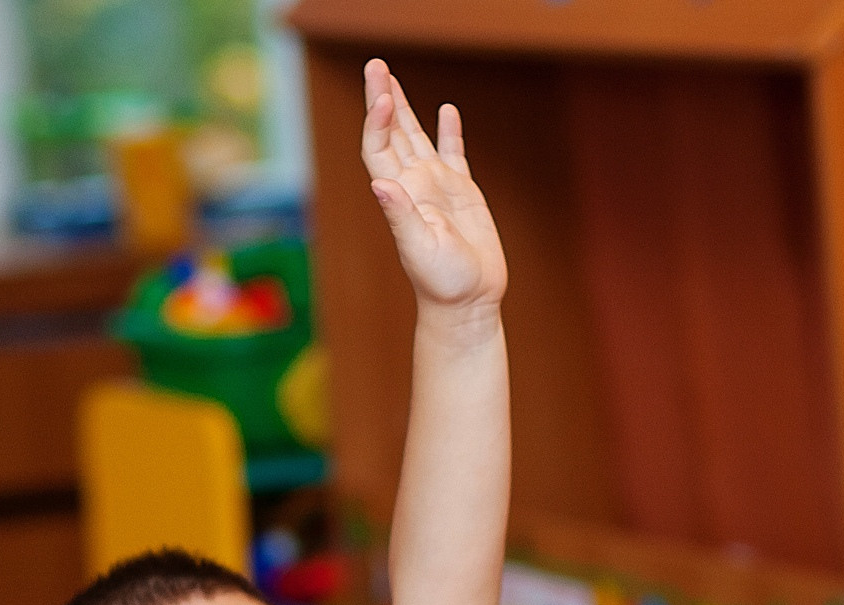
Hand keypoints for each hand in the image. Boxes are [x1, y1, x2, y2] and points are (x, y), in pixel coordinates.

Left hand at [360, 58, 505, 318]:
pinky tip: (446, 110)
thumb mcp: (419, 250)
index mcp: (401, 195)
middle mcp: (414, 186)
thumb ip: (401, 216)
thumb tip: (382, 184)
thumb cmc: (442, 283)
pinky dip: (449, 131)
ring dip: (405, 107)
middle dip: (382, 98)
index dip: (377, 120)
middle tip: (375, 65)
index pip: (380, 147)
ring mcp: (437, 187)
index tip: (383, 94)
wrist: (468, 302)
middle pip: (392, 133)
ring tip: (393, 77)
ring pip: (416, 137)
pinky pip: (454, 153)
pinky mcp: (462, 193)